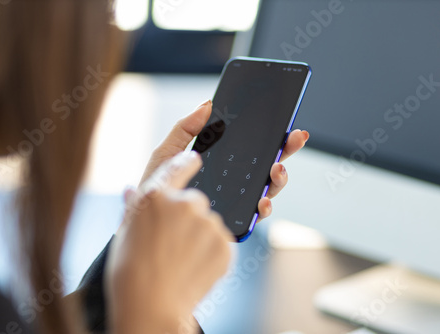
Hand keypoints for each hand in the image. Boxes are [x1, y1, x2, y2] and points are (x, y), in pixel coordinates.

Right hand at [107, 152, 233, 333]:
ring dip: (200, 237)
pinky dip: (212, 252)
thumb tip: (130, 190)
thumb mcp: (124, 233)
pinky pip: (221, 241)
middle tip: (174, 244)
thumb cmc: (130, 272)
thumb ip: (133, 207)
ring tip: (181, 261)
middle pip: (195, 201)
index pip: (176, 166)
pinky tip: (194, 268)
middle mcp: (184, 203)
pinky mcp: (224, 244)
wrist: (150, 307)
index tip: (194, 159)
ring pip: (209, 223)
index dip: (186, 161)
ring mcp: (207, 223)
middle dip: (188, 218)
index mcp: (155, 196)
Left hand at [139, 100, 309, 221]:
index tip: (286, 123)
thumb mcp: (167, 153)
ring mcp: (234, 201)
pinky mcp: (231, 220)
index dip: (270, 136)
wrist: (144, 223)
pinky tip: (262, 200)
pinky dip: (264, 207)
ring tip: (277, 168)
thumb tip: (206, 104)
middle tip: (295, 138)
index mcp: (220, 163)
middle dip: (285, 151)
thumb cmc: (154, 188)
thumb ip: (185, 129)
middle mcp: (232, 181)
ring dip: (279, 178)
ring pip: (266, 188)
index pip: (251, 147)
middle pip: (265, 165)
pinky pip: (253, 214)